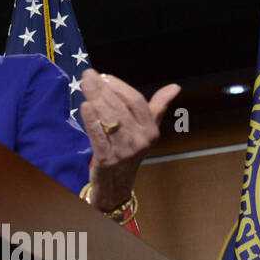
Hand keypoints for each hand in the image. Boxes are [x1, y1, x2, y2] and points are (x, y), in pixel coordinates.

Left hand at [79, 68, 180, 210]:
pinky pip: (98, 136)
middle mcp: (140, 140)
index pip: (136, 101)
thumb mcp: (147, 130)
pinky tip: (84, 106)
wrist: (116, 185)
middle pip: (120, 107)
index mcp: (150, 130)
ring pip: (109, 119)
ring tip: (85, 85)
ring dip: (95, 100)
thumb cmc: (129, 151)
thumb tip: (175, 87)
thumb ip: (158, 106)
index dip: (119, 86)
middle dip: (102, 89)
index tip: (104, 76)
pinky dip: (91, 120)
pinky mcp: (107, 159)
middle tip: (88, 75)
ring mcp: (124, 151)